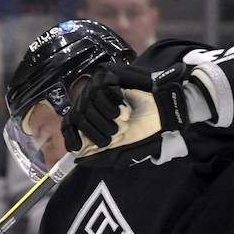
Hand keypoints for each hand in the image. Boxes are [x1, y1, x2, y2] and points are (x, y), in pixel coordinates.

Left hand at [64, 62, 210, 165]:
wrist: (163, 109)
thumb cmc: (143, 129)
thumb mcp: (122, 147)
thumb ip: (102, 154)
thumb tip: (79, 160)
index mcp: (90, 119)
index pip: (69, 126)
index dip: (71, 137)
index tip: (77, 148)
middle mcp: (90, 102)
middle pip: (78, 116)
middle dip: (97, 129)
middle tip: (116, 133)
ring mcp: (98, 87)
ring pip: (90, 101)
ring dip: (107, 114)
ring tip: (124, 118)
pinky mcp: (110, 74)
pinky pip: (104, 87)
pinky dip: (114, 99)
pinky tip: (125, 105)